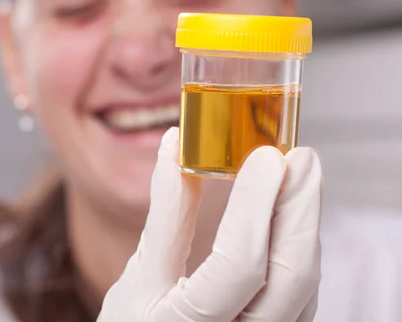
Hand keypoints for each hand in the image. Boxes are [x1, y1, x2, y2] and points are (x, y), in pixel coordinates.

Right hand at [98, 127, 321, 321]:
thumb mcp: (137, 278)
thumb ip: (164, 216)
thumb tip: (174, 147)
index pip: (238, 266)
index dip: (255, 206)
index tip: (265, 158)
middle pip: (290, 277)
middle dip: (299, 209)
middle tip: (299, 157)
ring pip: (305, 287)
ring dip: (305, 227)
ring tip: (299, 177)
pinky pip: (302, 295)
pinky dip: (299, 250)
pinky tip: (292, 217)